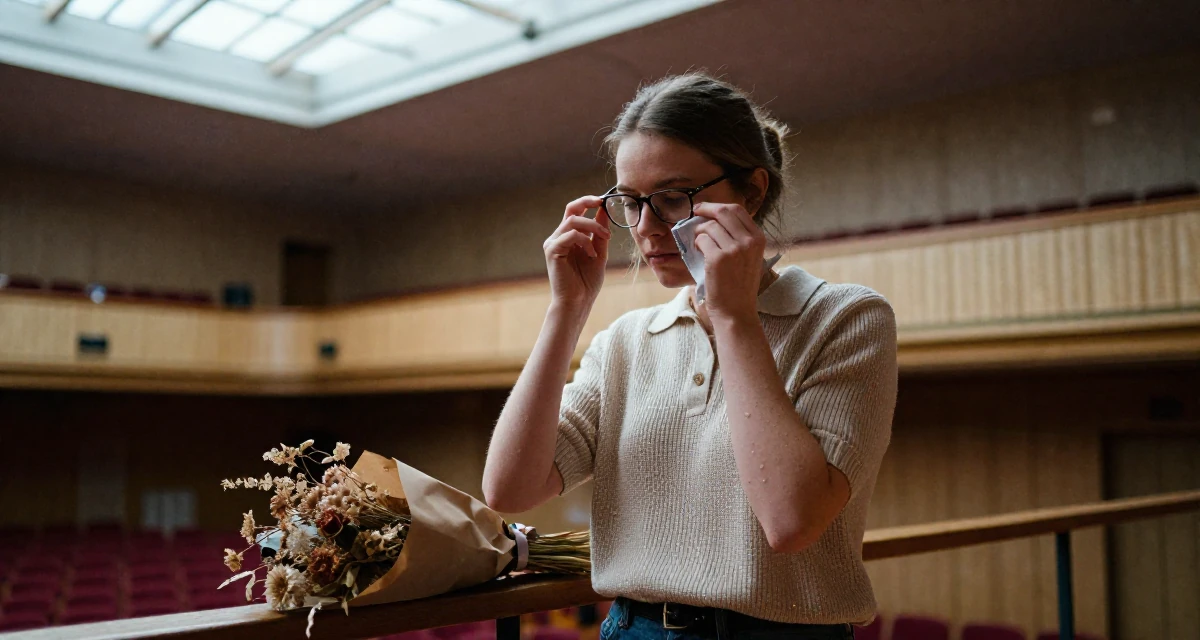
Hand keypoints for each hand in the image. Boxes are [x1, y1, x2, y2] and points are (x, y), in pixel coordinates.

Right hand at [543, 196, 611, 309]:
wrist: (578, 302)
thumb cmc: (587, 282)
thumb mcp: (599, 253)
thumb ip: (600, 233)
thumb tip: (603, 211)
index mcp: (569, 236)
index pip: (576, 211)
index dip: (588, 202)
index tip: (604, 201)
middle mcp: (559, 236)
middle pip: (571, 209)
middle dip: (587, 202)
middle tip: (602, 203)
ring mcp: (554, 243)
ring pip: (574, 220)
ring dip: (593, 226)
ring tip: (605, 239)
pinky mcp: (552, 250)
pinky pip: (570, 235)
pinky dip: (585, 241)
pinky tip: (591, 254)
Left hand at [691, 202, 767, 322]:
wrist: (736, 311)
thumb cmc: (739, 287)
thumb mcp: (749, 258)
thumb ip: (739, 238)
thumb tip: (716, 219)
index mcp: (758, 239)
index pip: (737, 210)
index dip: (718, 206)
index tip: (706, 208)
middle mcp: (749, 241)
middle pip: (723, 211)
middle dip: (706, 208)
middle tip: (695, 212)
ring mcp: (734, 249)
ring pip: (709, 226)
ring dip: (699, 232)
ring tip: (699, 244)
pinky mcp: (718, 258)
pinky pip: (701, 239)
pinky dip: (696, 244)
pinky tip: (698, 253)